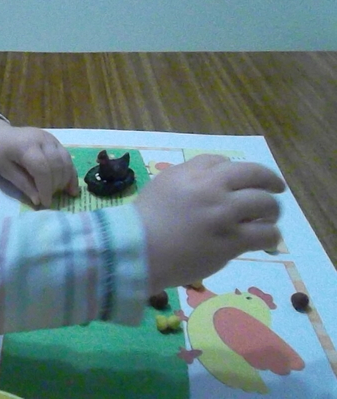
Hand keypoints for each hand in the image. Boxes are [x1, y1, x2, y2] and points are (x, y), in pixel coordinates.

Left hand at [0, 119, 78, 206]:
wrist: (2, 135)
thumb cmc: (1, 154)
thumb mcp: (6, 171)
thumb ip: (23, 184)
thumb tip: (38, 200)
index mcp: (26, 147)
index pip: (42, 168)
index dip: (46, 188)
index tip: (45, 202)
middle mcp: (42, 140)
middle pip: (56, 165)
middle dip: (55, 185)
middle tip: (50, 197)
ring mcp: (51, 139)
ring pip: (66, 161)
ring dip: (66, 180)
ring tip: (61, 193)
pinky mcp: (56, 141)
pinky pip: (67, 158)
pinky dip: (71, 173)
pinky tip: (72, 188)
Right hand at [135, 154, 284, 294]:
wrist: (136, 251)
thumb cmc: (140, 223)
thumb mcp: (160, 187)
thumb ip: (186, 181)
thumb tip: (210, 185)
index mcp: (190, 173)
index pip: (222, 162)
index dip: (233, 172)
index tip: (235, 183)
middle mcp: (210, 188)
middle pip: (254, 174)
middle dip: (270, 180)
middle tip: (276, 189)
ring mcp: (223, 214)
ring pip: (266, 203)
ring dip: (272, 210)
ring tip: (269, 220)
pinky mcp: (231, 240)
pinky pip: (266, 234)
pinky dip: (271, 236)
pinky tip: (266, 241)